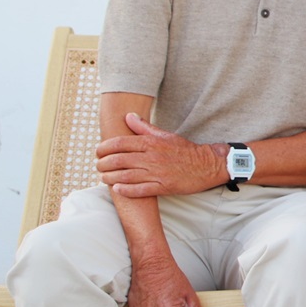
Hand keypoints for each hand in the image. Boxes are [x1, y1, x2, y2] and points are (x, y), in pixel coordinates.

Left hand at [97, 113, 223, 197]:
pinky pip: (140, 190)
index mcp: (151, 142)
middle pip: (118, 160)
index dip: (104, 147)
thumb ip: (144, 127)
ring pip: (125, 175)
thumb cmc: (185, 150)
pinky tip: (117, 189)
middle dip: (103, 163)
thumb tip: (128, 116)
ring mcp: (157, 172)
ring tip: (103, 178)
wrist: (207, 165)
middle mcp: (152, 157)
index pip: (120, 143)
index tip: (98, 151)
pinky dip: (125, 190)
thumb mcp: (165, 135)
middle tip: (98, 166)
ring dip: (110, 177)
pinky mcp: (163, 186)